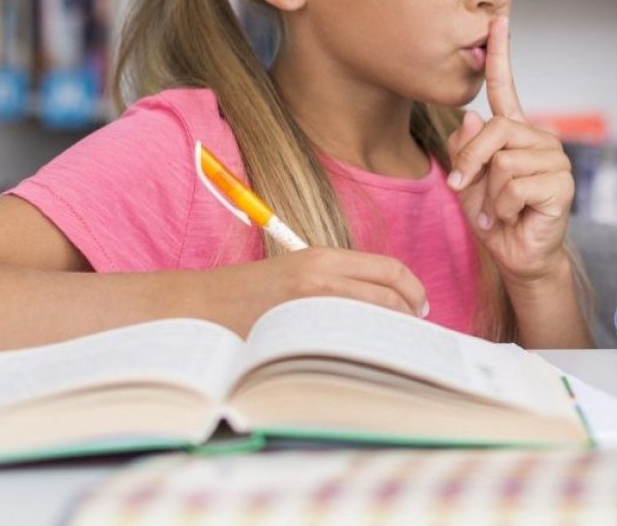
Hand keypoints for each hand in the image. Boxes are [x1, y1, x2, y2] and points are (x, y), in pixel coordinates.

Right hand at [202, 247, 428, 334]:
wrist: (197, 307)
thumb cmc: (246, 293)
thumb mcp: (295, 271)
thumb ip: (336, 280)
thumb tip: (385, 303)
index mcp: (322, 257)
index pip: (389, 269)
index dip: (413, 289)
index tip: (420, 306)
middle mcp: (321, 277)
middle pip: (389, 296)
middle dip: (409, 316)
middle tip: (414, 331)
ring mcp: (309, 308)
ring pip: (372, 321)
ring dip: (391, 335)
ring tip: (394, 347)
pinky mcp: (297, 336)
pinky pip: (346, 345)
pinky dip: (364, 351)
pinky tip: (364, 359)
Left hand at [446, 16, 575, 285]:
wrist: (518, 257)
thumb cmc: (495, 219)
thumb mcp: (467, 182)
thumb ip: (465, 151)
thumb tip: (470, 119)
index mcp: (515, 133)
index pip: (506, 89)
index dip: (502, 55)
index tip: (499, 22)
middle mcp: (538, 139)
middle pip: (493, 130)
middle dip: (470, 162)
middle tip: (465, 188)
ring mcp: (553, 160)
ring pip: (502, 162)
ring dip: (489, 195)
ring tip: (500, 211)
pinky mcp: (561, 184)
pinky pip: (514, 185)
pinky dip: (502, 207)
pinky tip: (513, 217)